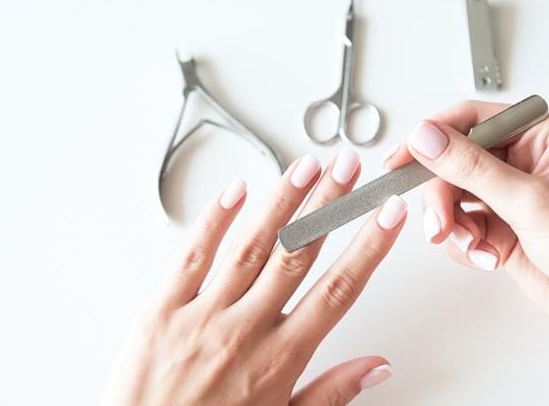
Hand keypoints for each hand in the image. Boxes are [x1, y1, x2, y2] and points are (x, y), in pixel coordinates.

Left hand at [101, 150, 405, 405]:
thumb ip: (332, 392)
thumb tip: (377, 366)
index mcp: (280, 358)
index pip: (338, 289)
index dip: (369, 246)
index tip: (387, 212)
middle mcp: (245, 329)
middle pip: (297, 254)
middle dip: (329, 204)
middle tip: (349, 168)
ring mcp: (202, 315)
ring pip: (251, 245)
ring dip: (282, 201)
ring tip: (306, 166)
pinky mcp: (161, 310)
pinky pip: (191, 255)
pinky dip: (215, 219)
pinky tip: (237, 190)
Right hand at [384, 100, 548, 404]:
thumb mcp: (528, 201)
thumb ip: (470, 167)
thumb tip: (428, 138)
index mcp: (538, 136)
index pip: (470, 120)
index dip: (432, 137)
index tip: (403, 157)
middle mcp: (521, 161)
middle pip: (453, 163)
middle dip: (443, 197)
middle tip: (440, 222)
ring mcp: (508, 195)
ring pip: (451, 196)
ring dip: (454, 224)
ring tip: (473, 244)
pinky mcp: (498, 225)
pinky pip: (460, 225)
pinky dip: (466, 243)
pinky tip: (487, 256)